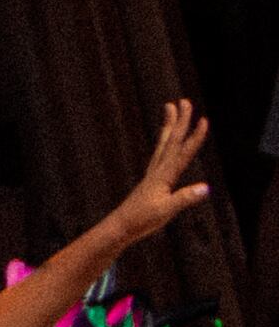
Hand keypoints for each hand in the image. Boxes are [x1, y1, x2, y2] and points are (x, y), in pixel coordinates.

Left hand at [97, 101, 210, 243]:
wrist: (120, 226)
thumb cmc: (142, 220)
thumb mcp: (166, 210)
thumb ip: (185, 198)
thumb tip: (206, 187)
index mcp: (164, 175)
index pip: (183, 152)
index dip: (195, 136)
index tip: (203, 120)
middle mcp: (158, 170)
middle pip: (171, 140)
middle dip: (180, 120)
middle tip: (183, 100)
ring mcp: (153, 173)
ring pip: (164, 143)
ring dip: (170, 125)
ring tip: (171, 109)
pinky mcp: (151, 178)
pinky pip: (160, 153)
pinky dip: (166, 141)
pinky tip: (167, 140)